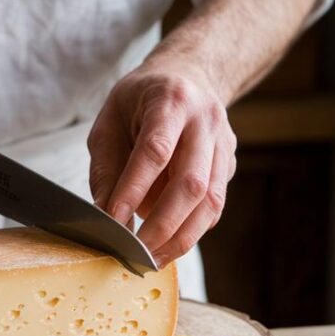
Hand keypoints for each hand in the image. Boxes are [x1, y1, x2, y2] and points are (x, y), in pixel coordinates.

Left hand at [88, 61, 236, 267]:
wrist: (189, 76)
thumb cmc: (141, 101)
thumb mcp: (110, 122)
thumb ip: (106, 168)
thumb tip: (104, 216)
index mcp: (171, 100)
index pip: (155, 151)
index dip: (134, 190)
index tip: (114, 222)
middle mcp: (206, 121)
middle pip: (191, 183)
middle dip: (162, 225)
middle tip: (135, 252)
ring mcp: (224, 144)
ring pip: (211, 201)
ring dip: (181, 237)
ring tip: (153, 259)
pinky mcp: (230, 166)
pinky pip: (215, 207)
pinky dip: (192, 231)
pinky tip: (169, 245)